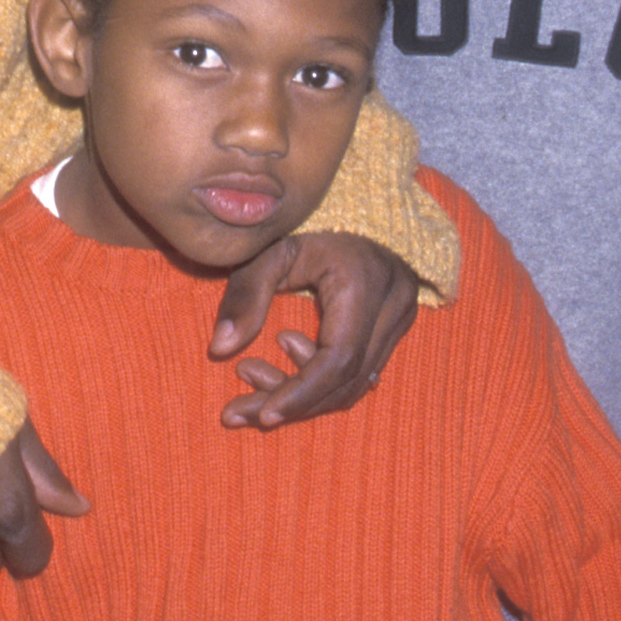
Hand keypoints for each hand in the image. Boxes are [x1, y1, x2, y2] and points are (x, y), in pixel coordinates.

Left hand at [212, 234, 420, 427]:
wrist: (353, 206)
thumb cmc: (304, 225)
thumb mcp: (268, 251)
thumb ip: (245, 296)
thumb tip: (219, 350)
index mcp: (364, 282)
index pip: (338, 359)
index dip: (300, 393)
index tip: (261, 414)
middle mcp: (393, 304)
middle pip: (347, 380)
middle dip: (293, 402)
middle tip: (241, 411)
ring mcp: (401, 318)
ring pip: (356, 382)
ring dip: (304, 396)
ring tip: (253, 378)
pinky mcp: (396, 327)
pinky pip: (361, 372)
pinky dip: (321, 382)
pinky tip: (286, 361)